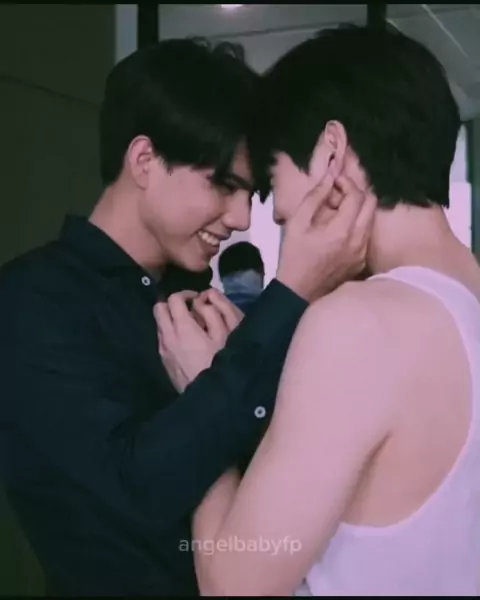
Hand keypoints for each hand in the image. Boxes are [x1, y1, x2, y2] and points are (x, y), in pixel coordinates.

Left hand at [153, 290, 242, 391]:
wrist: (208, 396)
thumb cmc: (219, 362)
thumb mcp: (224, 335)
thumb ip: (213, 313)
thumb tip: (203, 300)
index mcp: (182, 327)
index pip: (173, 299)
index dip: (185, 294)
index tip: (197, 299)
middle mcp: (167, 336)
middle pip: (159, 308)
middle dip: (172, 304)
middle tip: (189, 309)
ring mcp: (163, 350)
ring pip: (159, 324)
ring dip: (171, 319)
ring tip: (189, 326)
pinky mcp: (163, 361)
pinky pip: (162, 339)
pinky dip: (170, 333)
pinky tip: (186, 343)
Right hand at [276, 174, 375, 301]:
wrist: (298, 292)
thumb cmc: (294, 257)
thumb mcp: (296, 224)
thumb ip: (314, 197)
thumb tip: (329, 175)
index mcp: (342, 231)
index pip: (357, 195)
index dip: (346, 182)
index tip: (334, 181)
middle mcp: (359, 241)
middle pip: (371, 203)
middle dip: (356, 192)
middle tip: (338, 193)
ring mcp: (363, 252)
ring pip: (371, 218)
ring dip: (358, 207)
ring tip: (337, 210)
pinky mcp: (362, 261)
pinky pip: (366, 234)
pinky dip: (357, 224)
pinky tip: (339, 228)